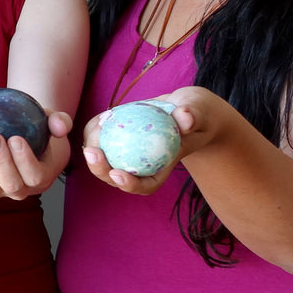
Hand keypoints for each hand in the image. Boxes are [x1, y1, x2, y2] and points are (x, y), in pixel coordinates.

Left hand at [0, 110, 73, 199]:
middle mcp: (20, 189)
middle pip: (10, 184)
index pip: (34, 175)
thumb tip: (61, 126)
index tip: (16, 138)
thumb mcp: (53, 123)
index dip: (24, 160)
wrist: (24, 141)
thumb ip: (60, 121)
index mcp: (41, 177)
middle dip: (0, 161)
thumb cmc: (40, 132)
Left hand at [81, 89, 209, 194]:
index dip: (129, 185)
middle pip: (115, 176)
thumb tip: (184, 118)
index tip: (118, 174)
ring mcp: (127, 153)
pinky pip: (102, 137)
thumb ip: (195, 117)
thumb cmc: (198, 114)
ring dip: (93, 146)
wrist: (187, 107)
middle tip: (92, 152)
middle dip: (99, 169)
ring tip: (98, 125)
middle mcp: (140, 166)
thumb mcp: (201, 114)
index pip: (144, 185)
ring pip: (103, 158)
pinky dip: (98, 128)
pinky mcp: (118, 137)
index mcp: (161, 170)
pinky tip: (103, 116)